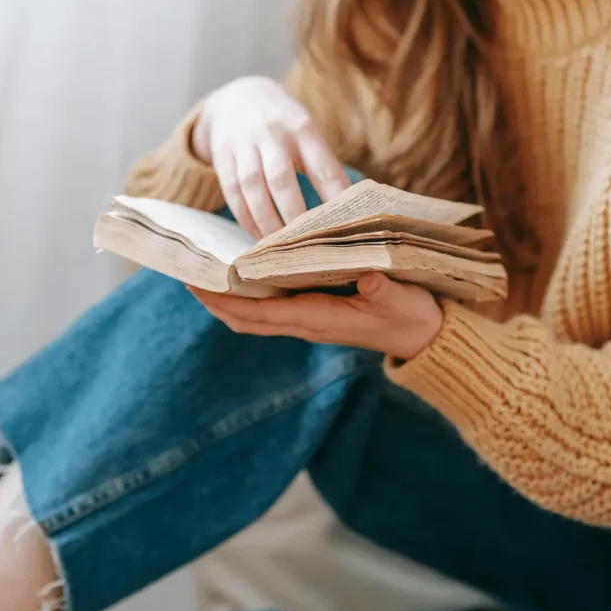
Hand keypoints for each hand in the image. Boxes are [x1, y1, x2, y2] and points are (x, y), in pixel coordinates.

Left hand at [189, 273, 443, 359]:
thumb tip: (368, 276)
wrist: (424, 336)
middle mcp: (306, 323)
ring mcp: (308, 321)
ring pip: (255, 316)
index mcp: (318, 318)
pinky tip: (241, 277)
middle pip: (246, 318)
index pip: (261, 313)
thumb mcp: (401, 298)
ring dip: (227, 300)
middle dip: (215, 300)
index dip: (226, 301)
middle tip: (186, 274)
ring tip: (204, 274)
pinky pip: (270, 310)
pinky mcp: (315, 315)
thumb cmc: (411, 314)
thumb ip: (383, 289)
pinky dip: (249, 298)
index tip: (198, 283)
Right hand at [192, 76, 350, 238]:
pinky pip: (232, 192)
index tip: (344, 224)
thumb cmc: (284, 124)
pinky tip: (257, 237)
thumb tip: (348, 209)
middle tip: (306, 244)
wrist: (238, 95)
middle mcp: (272, 134)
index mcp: (302, 128)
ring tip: (279, 247)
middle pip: (282, 178)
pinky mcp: (222, 156)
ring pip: (253, 187)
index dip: (333, 196)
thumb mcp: (307, 131)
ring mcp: (244, 145)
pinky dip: (245, 218)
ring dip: (266, 221)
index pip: (321, 166)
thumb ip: (323, 164)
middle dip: (294, 214)